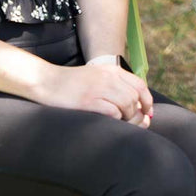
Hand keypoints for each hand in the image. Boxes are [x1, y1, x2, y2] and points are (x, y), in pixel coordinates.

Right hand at [34, 61, 153, 126]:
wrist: (47, 82)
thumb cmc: (72, 83)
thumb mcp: (97, 76)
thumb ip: (114, 84)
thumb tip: (135, 105)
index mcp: (112, 70)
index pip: (139, 85)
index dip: (147, 101)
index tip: (148, 113)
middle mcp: (108, 77)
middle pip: (135, 97)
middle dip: (139, 114)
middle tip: (137, 124)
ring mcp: (98, 89)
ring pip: (127, 105)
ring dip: (129, 119)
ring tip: (123, 125)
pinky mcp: (88, 101)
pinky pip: (112, 112)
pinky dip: (116, 119)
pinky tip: (111, 122)